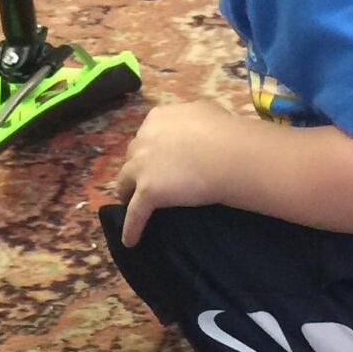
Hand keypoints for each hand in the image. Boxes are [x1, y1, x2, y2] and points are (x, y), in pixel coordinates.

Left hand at [112, 100, 248, 243]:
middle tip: (148, 181)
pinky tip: (131, 241)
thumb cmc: (225, 132)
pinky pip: (134, 214)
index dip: (150, 150)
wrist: (228, 154)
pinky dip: (131, 228)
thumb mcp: (207, 110)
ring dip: (128, 193)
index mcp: (157, 119)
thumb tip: (198, 118)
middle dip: (137, 169)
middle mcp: (143, 140)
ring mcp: (142, 167)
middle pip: (132, 158)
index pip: (146, 136)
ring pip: (124, 183)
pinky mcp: (147, 192)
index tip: (158, 160)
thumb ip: (193, 115)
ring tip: (133, 205)